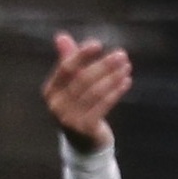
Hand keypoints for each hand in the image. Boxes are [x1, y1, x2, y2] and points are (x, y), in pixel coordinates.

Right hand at [43, 32, 131, 154]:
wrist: (82, 141)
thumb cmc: (77, 106)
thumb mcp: (70, 84)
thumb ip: (67, 60)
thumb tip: (61, 36)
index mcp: (50, 91)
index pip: (66, 69)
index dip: (81, 55)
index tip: (98, 44)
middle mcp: (56, 105)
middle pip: (82, 80)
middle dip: (103, 65)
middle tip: (122, 54)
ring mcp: (69, 118)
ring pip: (94, 92)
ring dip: (112, 77)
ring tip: (126, 66)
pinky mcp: (84, 127)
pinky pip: (103, 106)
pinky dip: (116, 92)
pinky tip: (126, 81)